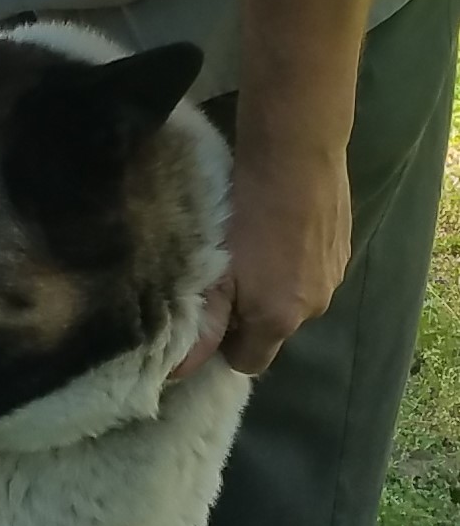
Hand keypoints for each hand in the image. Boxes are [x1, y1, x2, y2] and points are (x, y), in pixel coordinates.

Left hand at [173, 142, 351, 378]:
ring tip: (256, 251)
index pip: (250, 362)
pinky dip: (296, 264)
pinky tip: (280, 234)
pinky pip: (314, 273)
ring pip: (296, 300)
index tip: (216, 320)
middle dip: (251, 315)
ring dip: (276, 288)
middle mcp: (315, 307)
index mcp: (280, 320)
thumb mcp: (216, 275)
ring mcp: (336, 276)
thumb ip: (204, 326)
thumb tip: (179, 371)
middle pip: (275, 331)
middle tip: (230, 278)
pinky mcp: (346, 248)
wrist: (295, 154)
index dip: (229, 347)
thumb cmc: (245, 216)